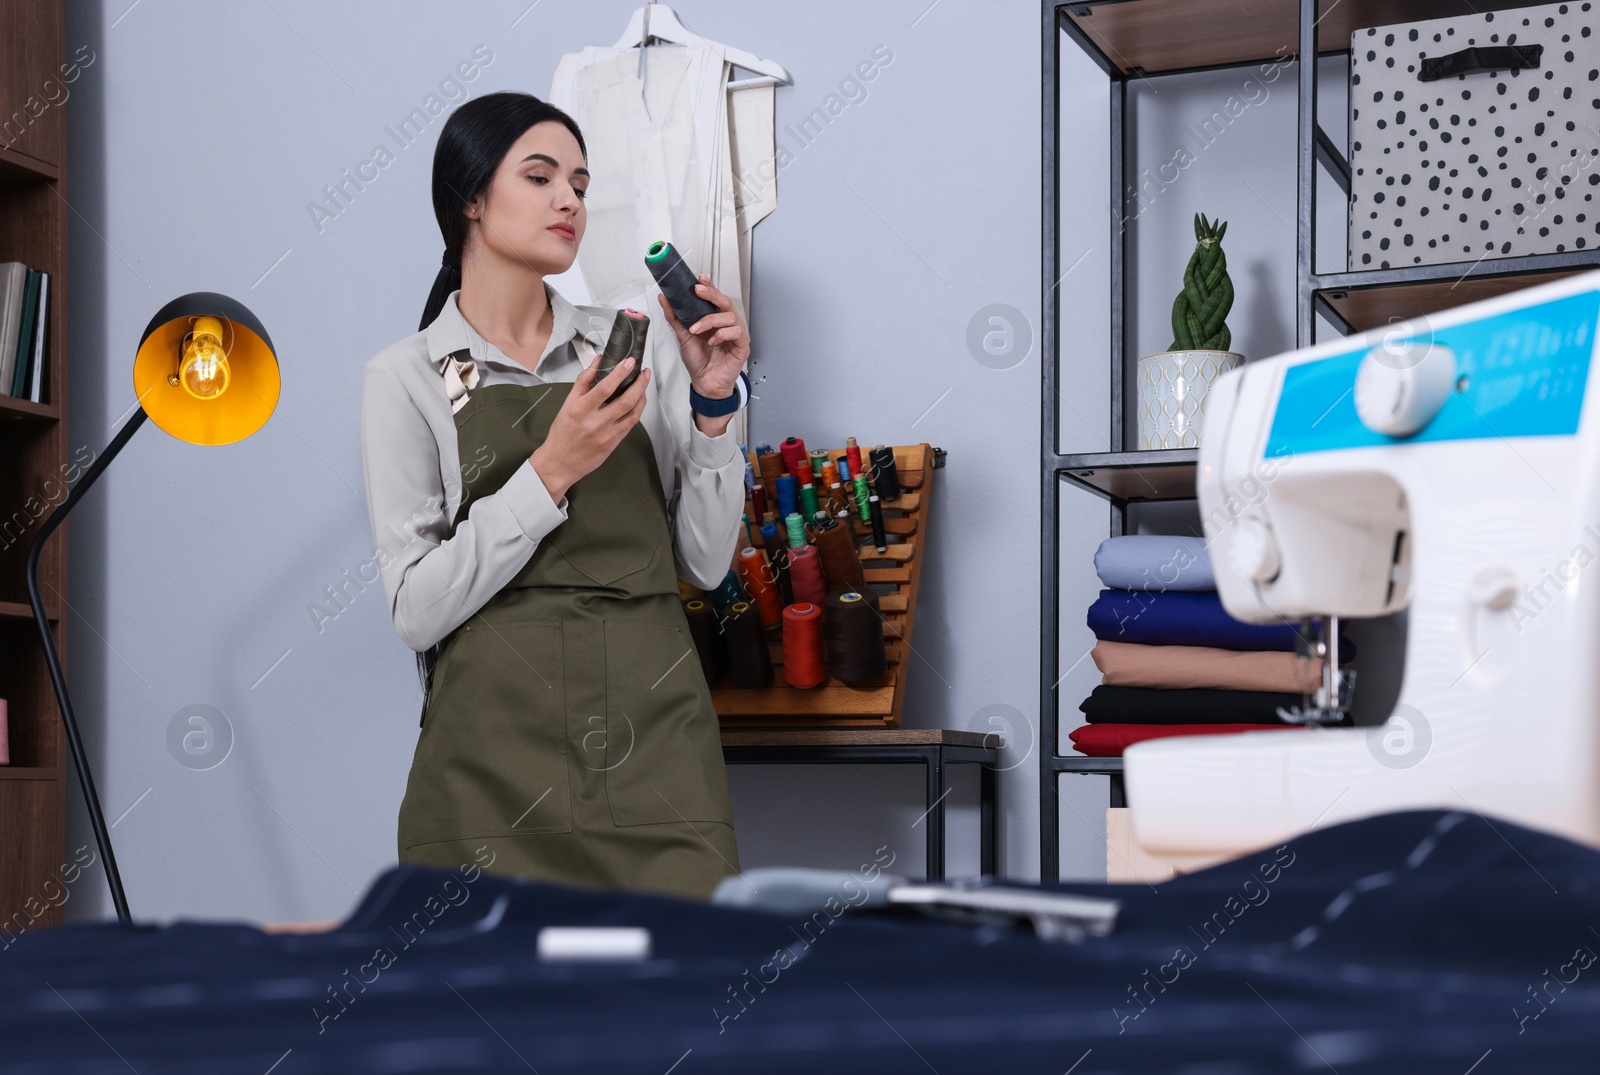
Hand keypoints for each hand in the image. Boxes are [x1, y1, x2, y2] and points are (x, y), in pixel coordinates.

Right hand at [529, 356, 650, 502]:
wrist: (560, 463)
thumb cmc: (562, 434)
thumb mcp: (567, 403)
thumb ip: (583, 381)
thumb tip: (597, 362)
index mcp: (580, 410)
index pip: (605, 387)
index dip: (620, 373)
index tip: (629, 362)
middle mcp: (595, 423)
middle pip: (626, 400)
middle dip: (640, 383)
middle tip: (644, 373)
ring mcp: (607, 435)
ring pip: (633, 413)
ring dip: (642, 396)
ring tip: (643, 385)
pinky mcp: (614, 443)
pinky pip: (631, 424)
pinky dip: (637, 410)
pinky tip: (638, 402)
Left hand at [658, 274, 748, 398]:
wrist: (705, 383)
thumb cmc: (699, 361)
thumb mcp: (682, 336)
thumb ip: (674, 317)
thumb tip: (664, 299)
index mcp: (714, 318)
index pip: (714, 297)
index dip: (709, 286)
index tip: (699, 278)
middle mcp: (726, 324)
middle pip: (725, 301)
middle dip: (711, 294)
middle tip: (698, 291)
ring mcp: (736, 334)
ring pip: (729, 316)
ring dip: (710, 320)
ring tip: (696, 329)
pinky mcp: (742, 345)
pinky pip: (736, 332)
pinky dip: (722, 334)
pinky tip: (712, 341)